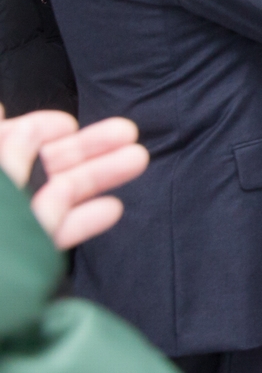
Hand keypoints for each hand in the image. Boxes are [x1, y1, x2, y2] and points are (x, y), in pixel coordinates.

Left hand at [0, 107, 149, 249]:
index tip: (69, 125)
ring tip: (137, 161)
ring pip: (57, 195)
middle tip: (129, 134)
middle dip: (87, 149)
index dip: (41, 129)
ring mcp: (11, 226)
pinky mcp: (24, 256)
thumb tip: (9, 117)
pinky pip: (54, 233)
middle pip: (43, 165)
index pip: (12, 142)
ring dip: (98, 177)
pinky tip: (111, 209)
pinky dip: (82, 221)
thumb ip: (4, 154)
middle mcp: (2, 194)